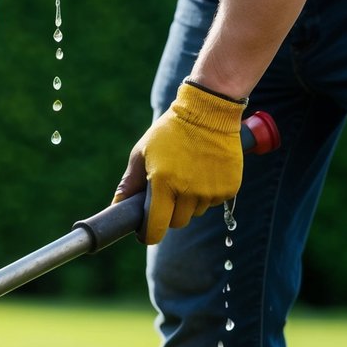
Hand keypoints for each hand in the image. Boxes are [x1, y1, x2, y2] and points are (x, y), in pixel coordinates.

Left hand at [113, 81, 245, 244]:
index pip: (157, 227)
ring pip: (196, 212)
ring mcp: (211, 191)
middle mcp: (189, 191)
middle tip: (168, 194)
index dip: (149, 234)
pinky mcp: (229, 188)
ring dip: (189, 202)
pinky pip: (213, 203)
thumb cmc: (169, 132)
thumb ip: (129, 183)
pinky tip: (204, 172)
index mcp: (164, 183)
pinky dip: (207, 194)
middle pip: (177, 222)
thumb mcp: (142, 153)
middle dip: (169, 214)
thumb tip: (117, 207)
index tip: (145, 234)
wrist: (208, 112)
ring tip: (188, 175)